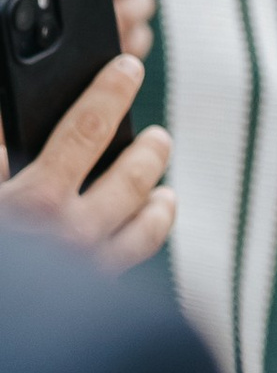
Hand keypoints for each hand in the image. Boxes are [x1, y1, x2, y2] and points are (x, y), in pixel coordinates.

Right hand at [0, 0, 156, 64]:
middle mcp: (49, 9)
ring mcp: (79, 42)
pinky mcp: (100, 72)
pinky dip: (136, 33)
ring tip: (126, 2)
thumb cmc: (3, 32)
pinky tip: (123, 32)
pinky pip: (138, 41)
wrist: (4, 115)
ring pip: (136, 5)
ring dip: (138, 0)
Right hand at [0, 51, 172, 268]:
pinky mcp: (87, 305)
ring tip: (165, 192)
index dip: (109, 92)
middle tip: (160, 136)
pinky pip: (128, 266)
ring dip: (157, 204)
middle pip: (129, 180)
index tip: (127, 67)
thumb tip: (0, 121)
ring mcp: (85, 272)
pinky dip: (143, 243)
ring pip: (142, 230)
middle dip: (148, 152)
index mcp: (36, 199)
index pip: (85, 129)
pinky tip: (145, 236)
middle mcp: (72, 235)